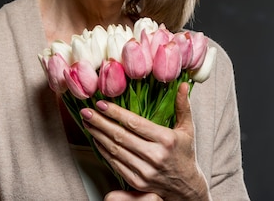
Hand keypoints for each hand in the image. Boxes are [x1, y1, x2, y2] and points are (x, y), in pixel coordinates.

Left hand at [80, 82, 209, 200]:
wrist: (186, 187)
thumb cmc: (184, 153)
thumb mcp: (187, 129)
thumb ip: (183, 106)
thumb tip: (183, 85)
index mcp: (166, 140)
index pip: (135, 123)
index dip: (115, 113)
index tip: (101, 103)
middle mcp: (155, 156)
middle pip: (121, 136)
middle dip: (100, 122)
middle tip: (86, 111)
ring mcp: (145, 171)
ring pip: (115, 150)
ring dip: (98, 135)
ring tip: (87, 122)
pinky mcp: (137, 182)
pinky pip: (115, 163)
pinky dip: (103, 150)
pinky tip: (96, 139)